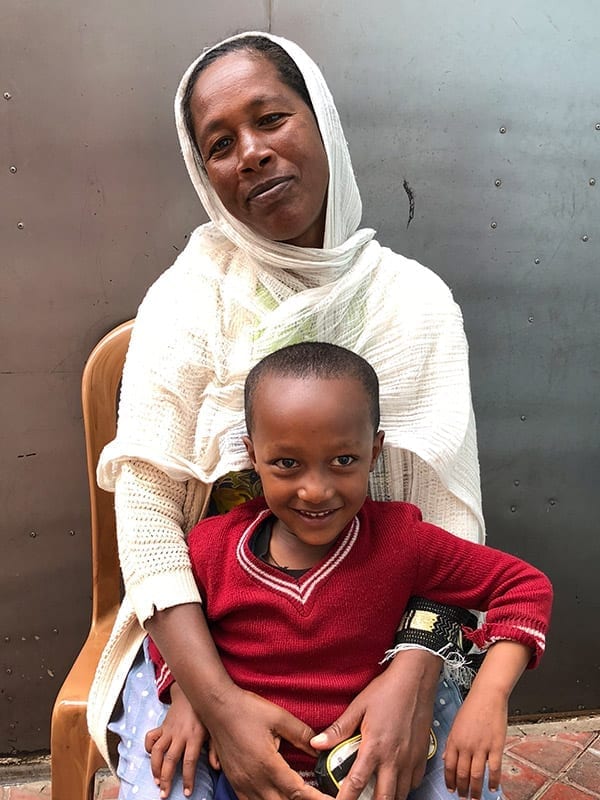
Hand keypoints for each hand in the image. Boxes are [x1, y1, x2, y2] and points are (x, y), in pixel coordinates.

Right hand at [144, 682, 207, 797]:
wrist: (191, 694)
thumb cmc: (204, 714)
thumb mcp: (213, 729)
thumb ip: (214, 749)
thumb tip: (216, 767)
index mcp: (195, 737)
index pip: (190, 761)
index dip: (188, 778)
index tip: (186, 792)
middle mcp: (180, 735)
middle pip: (170, 760)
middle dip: (166, 779)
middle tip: (164, 794)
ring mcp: (169, 731)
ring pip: (157, 751)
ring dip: (155, 767)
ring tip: (156, 780)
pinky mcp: (161, 727)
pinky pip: (150, 737)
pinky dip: (148, 747)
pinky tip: (151, 756)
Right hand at [203, 685, 326, 799]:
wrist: (216, 706)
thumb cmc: (246, 709)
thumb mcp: (279, 717)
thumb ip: (301, 734)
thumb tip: (320, 748)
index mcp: (267, 764)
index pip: (297, 792)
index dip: (316, 799)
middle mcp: (254, 780)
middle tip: (318, 797)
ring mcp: (242, 784)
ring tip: (300, 797)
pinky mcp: (234, 782)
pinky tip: (276, 797)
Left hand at [311, 650, 441, 799]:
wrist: (416, 679)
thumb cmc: (387, 690)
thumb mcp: (358, 706)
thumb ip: (338, 729)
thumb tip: (316, 743)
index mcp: (375, 746)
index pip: (357, 783)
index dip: (346, 799)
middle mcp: (394, 758)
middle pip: (384, 798)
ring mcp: (411, 759)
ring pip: (401, 795)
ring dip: (388, 797)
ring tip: (376, 792)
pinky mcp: (423, 756)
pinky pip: (414, 783)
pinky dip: (404, 788)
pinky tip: (395, 781)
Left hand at [443, 686, 506, 799]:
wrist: (487, 695)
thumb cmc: (472, 707)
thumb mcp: (456, 724)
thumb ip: (451, 743)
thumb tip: (447, 759)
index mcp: (454, 739)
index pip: (449, 766)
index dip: (449, 780)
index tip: (451, 788)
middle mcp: (466, 745)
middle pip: (462, 774)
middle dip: (462, 789)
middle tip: (463, 797)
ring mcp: (481, 747)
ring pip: (476, 775)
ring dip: (475, 790)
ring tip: (475, 797)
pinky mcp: (495, 746)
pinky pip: (494, 769)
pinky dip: (493, 781)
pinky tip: (493, 787)